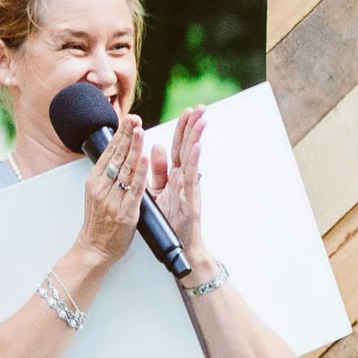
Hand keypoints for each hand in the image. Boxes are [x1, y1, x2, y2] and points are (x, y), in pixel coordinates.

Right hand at [72, 109, 148, 270]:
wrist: (94, 249)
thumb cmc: (99, 222)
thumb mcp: (97, 193)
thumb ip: (106, 175)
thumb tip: (116, 154)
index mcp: (95, 181)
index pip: (109, 152)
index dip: (120, 134)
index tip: (128, 119)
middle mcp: (102, 187)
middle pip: (116, 156)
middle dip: (127, 135)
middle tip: (135, 118)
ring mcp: (113, 199)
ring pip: (125, 168)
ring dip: (134, 148)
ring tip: (140, 131)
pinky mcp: (126, 211)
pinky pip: (134, 188)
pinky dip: (140, 172)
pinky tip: (144, 158)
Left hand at [158, 107, 213, 275]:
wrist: (179, 248)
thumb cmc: (170, 222)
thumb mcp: (157, 192)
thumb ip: (156, 170)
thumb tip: (155, 147)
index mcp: (173, 176)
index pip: (176, 147)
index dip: (180, 129)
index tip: (185, 111)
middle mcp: (183, 179)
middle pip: (187, 148)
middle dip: (192, 127)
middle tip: (199, 108)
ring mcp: (189, 189)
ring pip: (192, 159)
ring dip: (196, 138)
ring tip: (201, 120)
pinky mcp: (191, 200)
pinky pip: (191, 178)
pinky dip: (194, 162)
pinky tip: (197, 147)